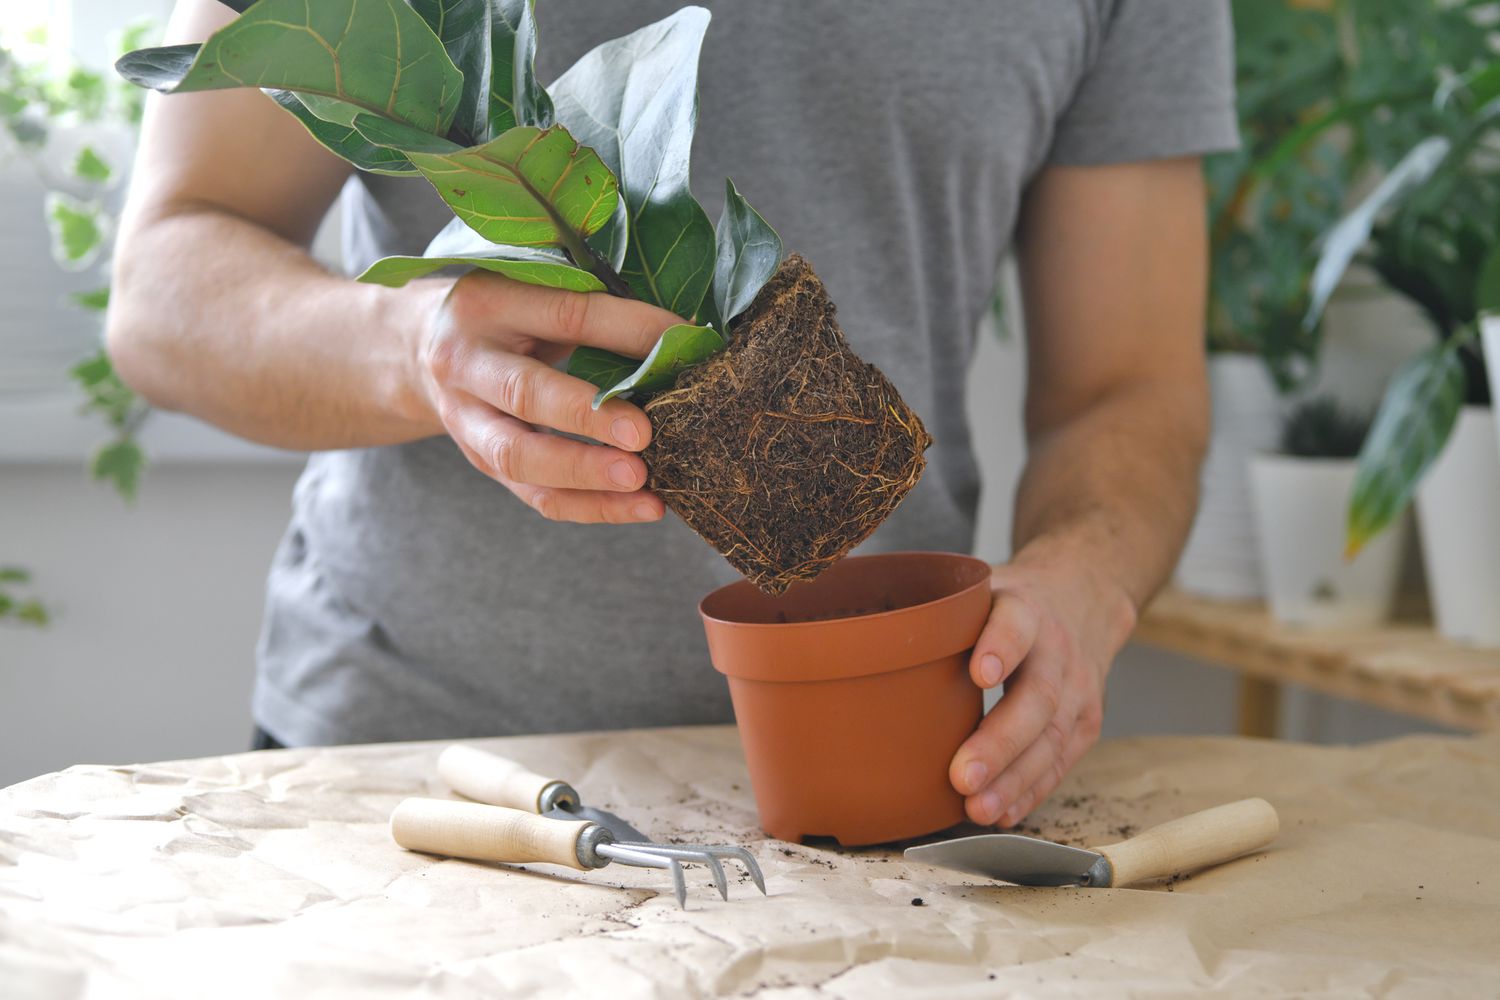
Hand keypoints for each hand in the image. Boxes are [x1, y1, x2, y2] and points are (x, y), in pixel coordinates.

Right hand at [412, 271, 683, 523]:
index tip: (682, 343)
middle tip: (643, 435)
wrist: (417, 349)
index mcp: (487, 305)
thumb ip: (589, 307)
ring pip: (521, 457)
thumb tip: (681, 336)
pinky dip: (593, 506)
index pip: (566, 315)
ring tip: (643, 482)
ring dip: (586, 474)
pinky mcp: (483, 464)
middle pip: (524, 394)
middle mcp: (466, 364)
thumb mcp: (529, 290)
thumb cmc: (501, 314)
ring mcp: (466, 422)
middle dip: (587, 417)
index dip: (627, 329)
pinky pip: (537, 495)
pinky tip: (642, 507)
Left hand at [948, 537, 1138, 826]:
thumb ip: (938, 618)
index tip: (979, 674)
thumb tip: (866, 653)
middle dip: (1000, 741)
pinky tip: (1003, 811)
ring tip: (977, 807)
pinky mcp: (1086, 722)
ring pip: (1052, 737)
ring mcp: (1077, 688)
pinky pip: (1060, 762)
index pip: (1017, 624)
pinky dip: (1030, 791)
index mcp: (1024, 608)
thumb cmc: (1008, 608)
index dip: (1001, 647)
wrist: (1082, 601)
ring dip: (1014, 779)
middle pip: (1037, 697)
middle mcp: (1056, 648)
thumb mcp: (978, 592)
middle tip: (963, 776)